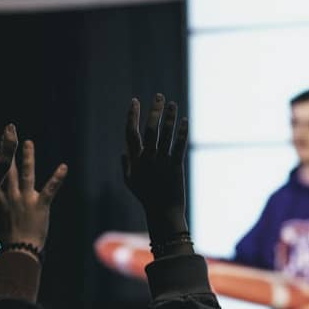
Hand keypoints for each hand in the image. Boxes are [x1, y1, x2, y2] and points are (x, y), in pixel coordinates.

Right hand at [0, 140, 67, 249]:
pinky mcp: (40, 204)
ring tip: (28, 142)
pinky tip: (64, 166)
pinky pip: (50, 188)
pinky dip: (57, 177)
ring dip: (28, 157)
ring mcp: (25, 198)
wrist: (19, 250)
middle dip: (5, 150)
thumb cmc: (8, 241)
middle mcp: (10, 196)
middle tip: (5, 133)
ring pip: (26, 173)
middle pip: (6, 169)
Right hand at [123, 94, 188, 240]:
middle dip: (153, 111)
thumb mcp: (131, 183)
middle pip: (149, 129)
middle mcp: (147, 159)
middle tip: (158, 96)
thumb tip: (123, 152)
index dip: (132, 116)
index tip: (135, 101)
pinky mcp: (175, 167)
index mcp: (135, 160)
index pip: (131, 133)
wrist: (162, 213)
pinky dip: (182, 132)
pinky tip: (185, 120)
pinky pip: (179, 146)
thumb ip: (126, 166)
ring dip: (168, 117)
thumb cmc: (147, 197)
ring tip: (172, 104)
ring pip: (164, 135)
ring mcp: (161, 162)